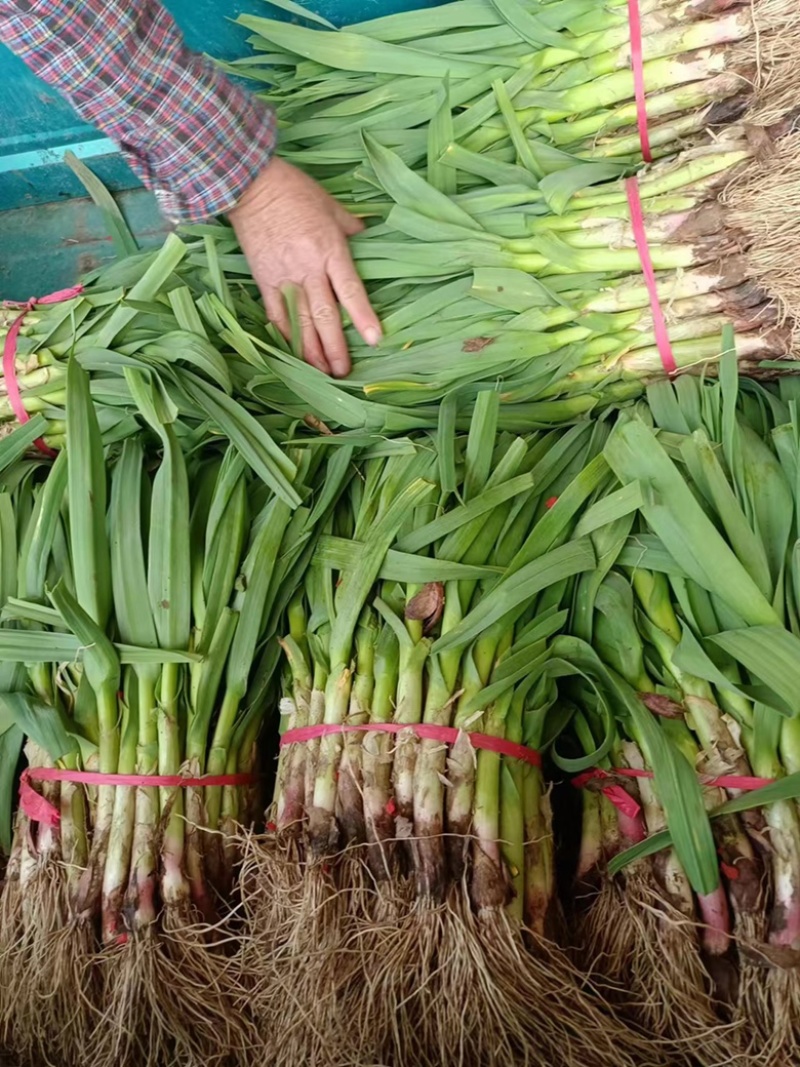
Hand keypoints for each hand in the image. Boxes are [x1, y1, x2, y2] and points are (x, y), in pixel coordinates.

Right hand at [227, 157, 380, 376]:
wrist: (250, 185)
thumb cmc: (295, 191)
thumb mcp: (331, 205)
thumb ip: (352, 229)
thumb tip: (369, 240)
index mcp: (330, 249)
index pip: (350, 290)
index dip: (363, 317)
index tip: (374, 339)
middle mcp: (308, 268)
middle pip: (325, 316)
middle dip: (335, 348)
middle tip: (344, 373)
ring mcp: (284, 277)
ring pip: (300, 322)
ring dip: (313, 351)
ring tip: (323, 373)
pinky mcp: (264, 280)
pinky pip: (276, 315)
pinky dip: (286, 337)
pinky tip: (295, 355)